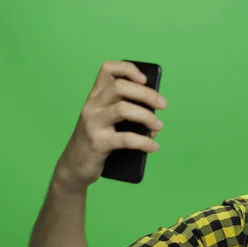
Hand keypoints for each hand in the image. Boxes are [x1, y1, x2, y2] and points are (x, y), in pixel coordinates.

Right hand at [54, 61, 166, 191]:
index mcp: (96, 96)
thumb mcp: (109, 121)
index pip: (107, 69)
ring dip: (147, 117)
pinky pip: (126, 139)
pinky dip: (144, 142)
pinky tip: (153, 147)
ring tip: (159, 126)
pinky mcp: (97, 142)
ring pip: (123, 109)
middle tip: (163, 105)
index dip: (128, 69)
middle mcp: (92, 105)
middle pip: (120, 87)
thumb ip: (129, 113)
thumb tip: (155, 118)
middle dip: (147, 94)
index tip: (145, 79)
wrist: (75, 166)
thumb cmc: (99, 139)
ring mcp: (93, 123)